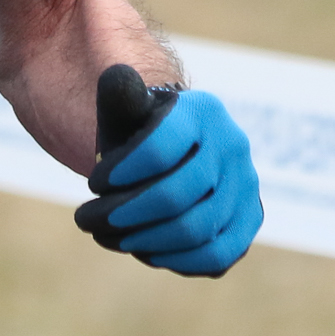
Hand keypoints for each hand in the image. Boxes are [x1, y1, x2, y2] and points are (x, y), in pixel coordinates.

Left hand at [72, 64, 262, 277]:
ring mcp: (247, 187)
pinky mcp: (247, 223)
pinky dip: (174, 260)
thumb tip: (118, 76)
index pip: (159, 149)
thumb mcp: (125, 109)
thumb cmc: (140, 131)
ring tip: (108, 236)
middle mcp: (233, 147)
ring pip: (195, 230)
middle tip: (87, 220)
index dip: (119, 173)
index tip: (93, 183)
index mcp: (202, 111)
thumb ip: (119, 94)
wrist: (175, 152)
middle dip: (122, 214)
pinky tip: (144, 249)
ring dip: (141, 241)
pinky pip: (215, 255)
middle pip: (175, 195)